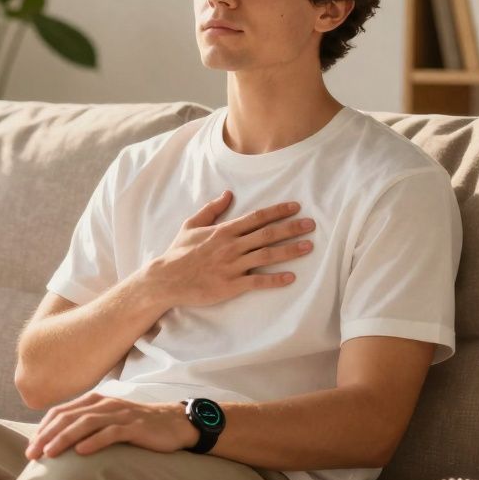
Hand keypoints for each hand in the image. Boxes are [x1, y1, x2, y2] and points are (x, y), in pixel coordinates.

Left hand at [24, 392, 197, 459]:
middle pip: (68, 417)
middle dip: (47, 435)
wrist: (174, 423)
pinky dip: (94, 441)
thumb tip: (59, 441)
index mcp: (94, 401)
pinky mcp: (134, 426)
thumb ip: (87, 424)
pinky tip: (81, 452)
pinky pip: (111, 433)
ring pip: (85, 423)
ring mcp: (119, 414)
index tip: (31, 447)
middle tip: (32, 454)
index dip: (43, 428)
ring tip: (50, 453)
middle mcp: (104, 404)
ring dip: (64, 438)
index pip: (61, 412)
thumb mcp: (108, 420)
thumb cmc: (137, 425)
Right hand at [144, 190, 316, 308]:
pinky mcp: (231, 285)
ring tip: (308, 247)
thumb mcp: (191, 225)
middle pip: (267, 234)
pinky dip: (275, 280)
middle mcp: (231, 246)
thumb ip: (211, 209)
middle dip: (291, 228)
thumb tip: (228, 194)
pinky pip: (257, 282)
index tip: (296, 207)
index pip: (257, 217)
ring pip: (267, 256)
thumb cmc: (179, 252)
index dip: (278, 211)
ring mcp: (232, 266)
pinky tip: (291, 278)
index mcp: (224, 230)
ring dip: (290, 251)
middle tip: (311, 225)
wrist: (166, 279)